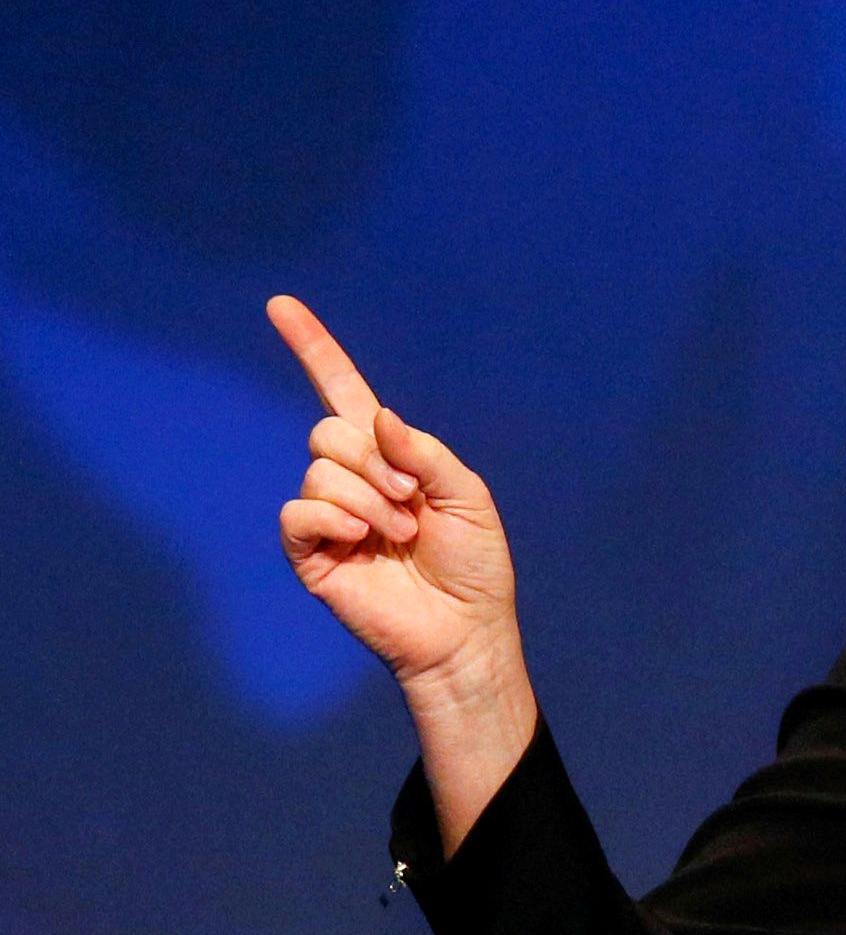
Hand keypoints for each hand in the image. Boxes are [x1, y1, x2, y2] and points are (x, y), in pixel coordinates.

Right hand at [270, 295, 535, 849]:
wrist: (464, 630)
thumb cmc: (474, 566)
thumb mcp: (467, 496)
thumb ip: (426, 452)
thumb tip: (380, 420)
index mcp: (389, 457)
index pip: (342, 391)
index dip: (313, 348)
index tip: (281, 304)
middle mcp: (350, 479)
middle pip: (329, 430)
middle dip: (377, 463)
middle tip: (413, 503)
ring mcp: (326, 514)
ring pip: (321, 469)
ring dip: (372, 500)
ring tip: (402, 536)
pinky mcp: (309, 551)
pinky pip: (300, 509)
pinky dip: (337, 518)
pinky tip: (364, 541)